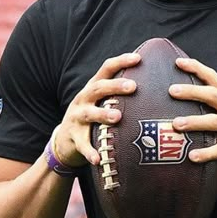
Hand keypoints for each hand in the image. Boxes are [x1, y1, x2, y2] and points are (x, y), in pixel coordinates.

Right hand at [53, 52, 139, 167]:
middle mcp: (83, 100)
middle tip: (133, 86)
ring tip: (117, 117)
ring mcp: (77, 118)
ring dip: (103, 114)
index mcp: (93, 88)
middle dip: (115, 86)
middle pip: (98, 88)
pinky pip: (83, 145)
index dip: (121, 62)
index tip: (138, 58)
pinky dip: (90, 151)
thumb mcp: (100, 101)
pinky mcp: (74, 138)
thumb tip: (153, 81)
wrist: (63, 140)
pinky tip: (98, 158)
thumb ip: (119, 92)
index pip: (106, 69)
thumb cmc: (92, 116)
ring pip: (90, 114)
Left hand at [169, 57, 216, 180]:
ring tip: (175, 124)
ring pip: (214, 121)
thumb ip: (210, 101)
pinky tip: (191, 157)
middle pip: (213, 95)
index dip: (197, 68)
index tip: (178, 62)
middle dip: (192, 91)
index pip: (213, 77)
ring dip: (194, 121)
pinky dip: (205, 153)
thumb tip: (178, 92)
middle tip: (171, 90)